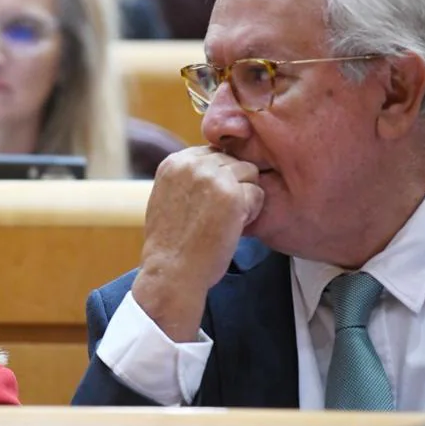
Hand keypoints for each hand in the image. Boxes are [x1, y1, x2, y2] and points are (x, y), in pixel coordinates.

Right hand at [131, 146, 263, 340]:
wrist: (172, 272)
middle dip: (233, 185)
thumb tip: (214, 164)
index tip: (210, 202)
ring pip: (248, 172)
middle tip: (220, 214)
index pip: (212, 153)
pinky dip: (252, 212)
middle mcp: (191, 164)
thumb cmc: (171, 244)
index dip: (218, 178)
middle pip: (232, 160)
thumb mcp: (166, 198)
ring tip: (227, 220)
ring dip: (245, 196)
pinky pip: (258, 193)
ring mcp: (212, 177)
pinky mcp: (231, 194)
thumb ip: (187, 177)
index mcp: (173, 163)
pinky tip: (234, 228)